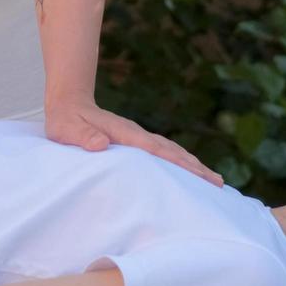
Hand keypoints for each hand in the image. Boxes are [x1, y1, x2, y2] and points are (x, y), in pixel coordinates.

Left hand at [44, 96, 222, 186]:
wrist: (69, 102)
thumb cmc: (66, 120)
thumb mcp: (67, 130)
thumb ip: (82, 136)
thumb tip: (100, 144)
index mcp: (125, 134)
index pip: (156, 150)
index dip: (177, 163)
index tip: (198, 173)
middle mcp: (137, 134)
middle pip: (172, 151)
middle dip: (195, 167)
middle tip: (219, 183)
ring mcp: (139, 137)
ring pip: (172, 152)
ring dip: (193, 166)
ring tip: (215, 181)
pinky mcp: (137, 142)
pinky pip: (164, 153)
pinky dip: (181, 163)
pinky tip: (190, 172)